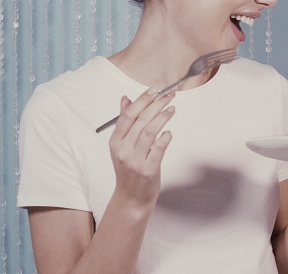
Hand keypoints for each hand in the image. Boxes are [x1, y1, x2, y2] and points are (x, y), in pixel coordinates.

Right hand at [108, 89, 175, 207]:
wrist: (131, 198)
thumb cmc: (128, 170)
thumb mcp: (121, 146)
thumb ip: (124, 123)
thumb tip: (125, 99)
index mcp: (115, 142)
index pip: (128, 115)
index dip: (142, 100)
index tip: (155, 90)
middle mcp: (123, 150)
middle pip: (141, 120)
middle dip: (156, 105)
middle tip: (169, 96)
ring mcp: (135, 160)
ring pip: (150, 131)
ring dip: (163, 117)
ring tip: (172, 109)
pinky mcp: (148, 169)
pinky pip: (159, 148)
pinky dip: (165, 137)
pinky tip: (169, 132)